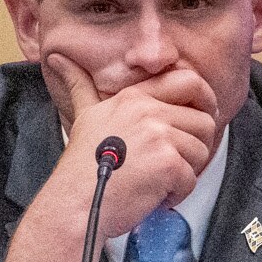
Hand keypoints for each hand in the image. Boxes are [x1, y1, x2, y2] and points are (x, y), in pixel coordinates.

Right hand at [0, 58, 217, 261]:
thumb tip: (57, 57)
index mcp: (133, 97)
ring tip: (158, 180)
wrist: (75, 204)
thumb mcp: (84, 116)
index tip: (196, 120)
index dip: (204, 99)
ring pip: (202, 150)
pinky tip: (154, 195)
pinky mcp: (167, 162)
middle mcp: (147, 110)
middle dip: (198, 144)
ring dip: (186, 172)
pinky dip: (177, 193)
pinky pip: (192, 178)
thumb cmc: (80, 167)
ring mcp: (157, 135)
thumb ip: (80, 86)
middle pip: (203, 120)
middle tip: (179, 160)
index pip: (188, 80)